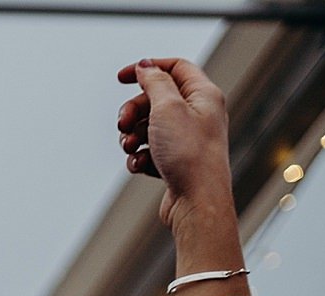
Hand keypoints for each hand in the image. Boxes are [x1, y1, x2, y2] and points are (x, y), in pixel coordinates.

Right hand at [117, 58, 232, 231]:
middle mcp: (198, 114)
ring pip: (148, 126)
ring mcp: (186, 139)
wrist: (197, 201)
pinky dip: (140, 156)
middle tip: (122, 124)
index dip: (148, 68)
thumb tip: (146, 66)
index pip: (175, 68)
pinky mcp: (176, 161)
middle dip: (133, 110)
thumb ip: (155, 82)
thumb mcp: (167, 108)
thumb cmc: (190, 155)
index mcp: (203, 95)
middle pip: (156, 99)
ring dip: (132, 136)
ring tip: (131, 148)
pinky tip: (141, 165)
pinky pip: (149, 151)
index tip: (121, 78)